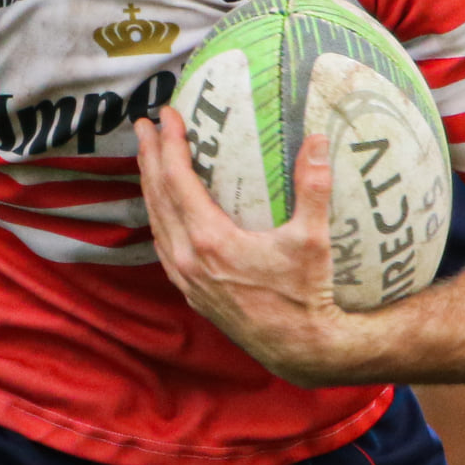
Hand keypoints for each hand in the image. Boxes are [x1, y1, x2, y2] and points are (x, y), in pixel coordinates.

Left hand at [133, 107, 363, 386]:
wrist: (300, 350)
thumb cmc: (308, 295)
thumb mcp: (313, 240)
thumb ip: (314, 186)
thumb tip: (319, 139)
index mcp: (209, 240)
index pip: (177, 179)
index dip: (169, 144)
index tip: (166, 115)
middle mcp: (187, 257)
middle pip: (157, 195)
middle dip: (149, 156)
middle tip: (145, 124)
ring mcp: (186, 277)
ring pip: (155, 220)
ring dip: (149, 185)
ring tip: (148, 157)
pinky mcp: (191, 292)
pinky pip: (163, 245)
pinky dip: (158, 217)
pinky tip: (162, 207)